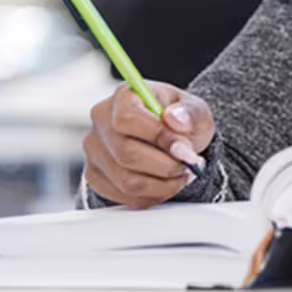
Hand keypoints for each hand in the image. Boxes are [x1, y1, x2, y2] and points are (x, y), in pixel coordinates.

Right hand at [83, 81, 214, 209]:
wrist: (169, 139)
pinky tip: (164, 184)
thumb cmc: (178, 121)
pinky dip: (150, 196)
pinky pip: (123, 196)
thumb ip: (190, 113)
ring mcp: (95, 150)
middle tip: (188, 165)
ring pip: (126, 180)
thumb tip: (175, 119)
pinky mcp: (95, 175)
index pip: (127, 117)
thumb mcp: (196, 110)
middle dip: (165, 166)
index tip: (183, 146)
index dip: (157, 136)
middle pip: (126, 154)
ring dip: (161, 184)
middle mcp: (102, 121)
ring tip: (180, 175)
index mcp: (124, 96)